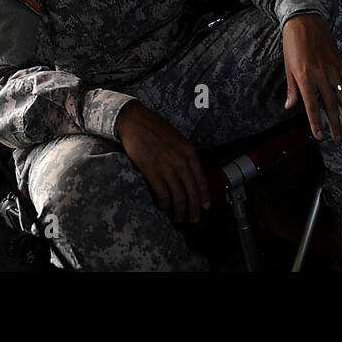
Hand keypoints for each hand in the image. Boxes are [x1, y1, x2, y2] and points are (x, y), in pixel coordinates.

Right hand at [116, 101, 209, 222]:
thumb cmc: (155, 129)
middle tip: (193, 219)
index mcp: (190, 152)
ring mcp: (167, 168)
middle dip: (194, 209)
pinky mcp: (152, 172)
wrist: (136, 122)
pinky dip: (164, 204)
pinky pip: (162, 194)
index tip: (205, 207)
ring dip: (179, 211)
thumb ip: (185, 156)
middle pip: (192, 192)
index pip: (201, 180)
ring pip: (178, 197)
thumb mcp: (178, 140)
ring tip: (178, 218)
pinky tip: (163, 208)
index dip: (204, 196)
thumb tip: (188, 175)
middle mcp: (181, 161)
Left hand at [281, 13, 341, 140]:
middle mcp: (320, 74)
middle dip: (334, 123)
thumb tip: (290, 106)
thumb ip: (292, 88)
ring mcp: (332, 67)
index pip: (312, 106)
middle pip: (329, 105)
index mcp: (304, 76)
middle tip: (337, 137)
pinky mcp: (339, 61)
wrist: (304, 19)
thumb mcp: (288, 66)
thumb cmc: (292, 43)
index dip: (316, 123)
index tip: (320, 136)